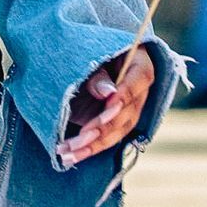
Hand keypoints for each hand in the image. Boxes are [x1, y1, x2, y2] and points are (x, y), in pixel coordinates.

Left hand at [60, 48, 154, 167]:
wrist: (77, 58)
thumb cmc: (84, 50)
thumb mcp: (88, 54)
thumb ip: (98, 74)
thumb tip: (109, 93)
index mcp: (139, 65)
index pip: (139, 80)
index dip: (125, 94)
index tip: (110, 105)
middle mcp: (137, 92)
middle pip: (127, 113)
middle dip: (103, 128)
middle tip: (81, 138)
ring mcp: (127, 111)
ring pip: (116, 132)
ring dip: (92, 145)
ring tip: (68, 152)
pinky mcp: (113, 124)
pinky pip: (105, 139)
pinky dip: (87, 148)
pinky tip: (69, 155)